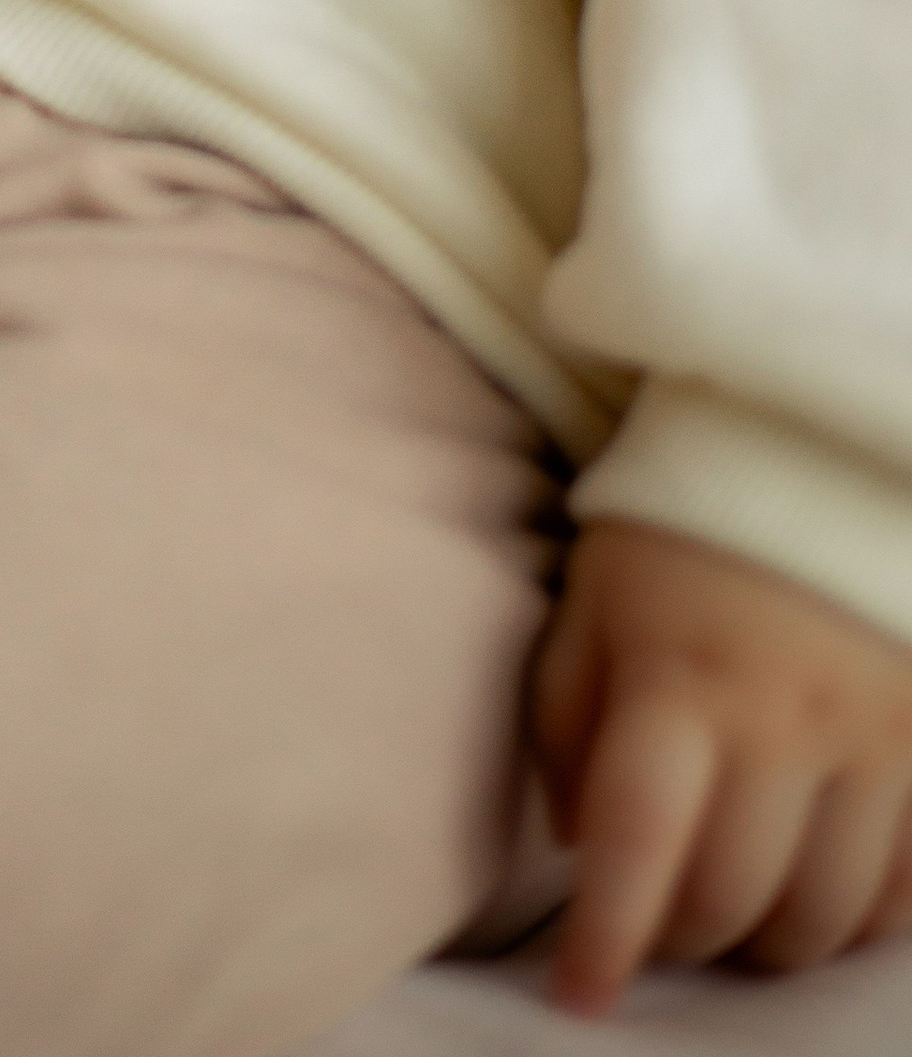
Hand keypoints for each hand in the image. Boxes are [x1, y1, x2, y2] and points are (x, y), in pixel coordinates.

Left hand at [536, 516, 911, 1013]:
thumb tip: (578, 844)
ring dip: (766, 940)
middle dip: (679, 940)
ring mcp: (875, 741)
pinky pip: (903, 893)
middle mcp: (785, 721)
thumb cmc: (677, 530)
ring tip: (731, 909)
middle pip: (731, 900)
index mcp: (680, 678)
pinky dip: (854, 920)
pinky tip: (812, 894)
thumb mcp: (591, 600)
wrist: (811, 448)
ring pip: (823, 916)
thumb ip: (565, 719)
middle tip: (653, 925)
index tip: (578, 996)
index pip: (638, 845)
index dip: (605, 939)